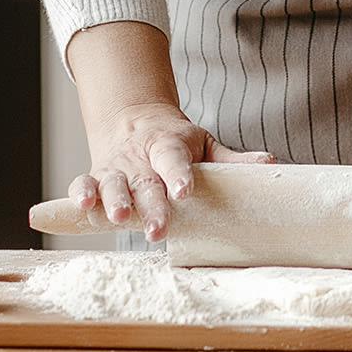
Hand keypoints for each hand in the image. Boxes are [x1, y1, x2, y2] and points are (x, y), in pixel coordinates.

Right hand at [70, 100, 273, 241]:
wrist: (134, 122)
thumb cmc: (176, 142)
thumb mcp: (204, 144)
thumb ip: (231, 159)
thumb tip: (271, 164)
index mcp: (169, 145)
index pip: (174, 158)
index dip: (179, 174)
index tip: (185, 191)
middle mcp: (140, 157)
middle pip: (145, 180)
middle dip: (149, 205)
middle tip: (157, 229)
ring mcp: (116, 167)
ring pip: (112, 183)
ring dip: (113, 200)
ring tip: (118, 218)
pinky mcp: (96, 177)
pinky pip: (83, 183)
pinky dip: (80, 194)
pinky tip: (83, 207)